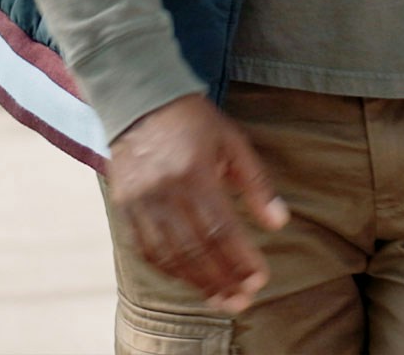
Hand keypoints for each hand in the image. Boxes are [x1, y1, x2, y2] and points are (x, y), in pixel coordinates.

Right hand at [107, 93, 289, 312]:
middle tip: (243, 300)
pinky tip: (189, 280)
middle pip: (195, 249)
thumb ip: (256, 184)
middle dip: (222, 280)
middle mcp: (165, 192)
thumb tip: (279, 223)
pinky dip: (169, 269)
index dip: (241, 258)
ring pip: (170, 256)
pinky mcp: (124, 209)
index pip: (221, 228)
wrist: (141, 103)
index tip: (260, 279)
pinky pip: (146, 250)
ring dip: (197, 283)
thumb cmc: (195, 122)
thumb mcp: (234, 142)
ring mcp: (140, 203)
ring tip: (221, 299)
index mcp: (195, 172)